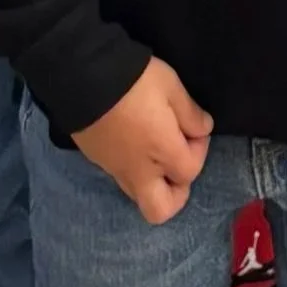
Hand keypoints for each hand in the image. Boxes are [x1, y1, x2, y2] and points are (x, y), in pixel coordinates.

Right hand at [72, 56, 212, 222]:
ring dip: (153, 181)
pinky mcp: (96, 160)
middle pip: (161, 209)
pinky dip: (133, 168)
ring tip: (154, 150)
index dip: (199, 151)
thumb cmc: (134, 80)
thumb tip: (203, 130)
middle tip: (176, 160)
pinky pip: (121, 177)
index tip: (195, 128)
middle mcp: (139, 171)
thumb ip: (190, 112)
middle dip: (176, 193)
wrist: (83, 77)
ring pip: (138, 196)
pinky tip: (132, 142)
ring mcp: (115, 169)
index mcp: (163, 152)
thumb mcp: (170, 86)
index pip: (190, 171)